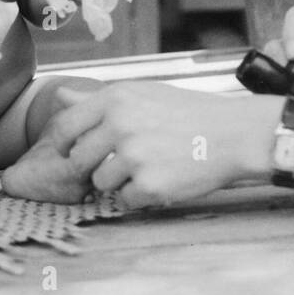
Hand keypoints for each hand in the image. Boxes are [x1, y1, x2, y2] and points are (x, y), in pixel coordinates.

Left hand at [43, 81, 280, 208]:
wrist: (234, 134)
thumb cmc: (188, 112)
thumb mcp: (142, 94)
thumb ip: (96, 100)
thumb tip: (59, 96)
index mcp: (116, 98)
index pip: (64, 128)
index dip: (62, 145)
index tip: (72, 153)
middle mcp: (120, 125)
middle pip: (78, 160)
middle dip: (93, 165)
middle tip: (123, 161)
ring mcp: (135, 157)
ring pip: (100, 183)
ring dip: (118, 182)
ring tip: (150, 166)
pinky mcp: (150, 186)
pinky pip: (125, 200)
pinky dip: (140, 196)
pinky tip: (163, 178)